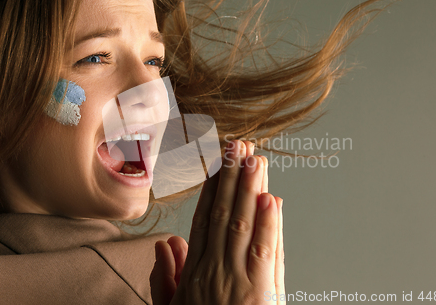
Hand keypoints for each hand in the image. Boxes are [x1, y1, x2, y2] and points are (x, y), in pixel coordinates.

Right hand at [150, 140, 284, 304]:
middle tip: (238, 146)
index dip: (212, 188)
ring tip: (255, 159)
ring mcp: (238, 279)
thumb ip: (165, 276)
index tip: (218, 164)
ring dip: (249, 189)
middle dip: (231, 176)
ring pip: (243, 224)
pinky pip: (265, 252)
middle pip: (223, 213)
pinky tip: (271, 198)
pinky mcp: (261, 294)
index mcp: (194, 271)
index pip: (204, 219)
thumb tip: (165, 242)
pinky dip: (269, 224)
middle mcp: (215, 268)